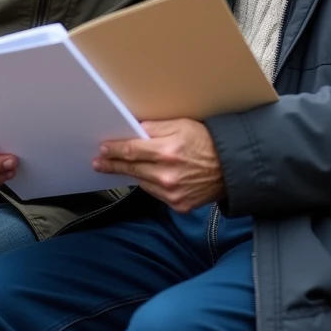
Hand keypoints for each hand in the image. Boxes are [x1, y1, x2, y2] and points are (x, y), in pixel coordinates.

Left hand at [94, 119, 223, 212]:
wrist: (231, 168)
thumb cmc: (207, 142)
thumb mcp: (182, 125)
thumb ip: (155, 127)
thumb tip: (134, 129)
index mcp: (168, 152)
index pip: (131, 151)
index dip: (114, 150)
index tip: (103, 149)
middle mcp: (168, 175)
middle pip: (132, 169)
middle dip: (113, 164)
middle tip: (99, 162)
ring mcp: (173, 193)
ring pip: (142, 182)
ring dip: (133, 175)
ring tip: (120, 168)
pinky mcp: (179, 205)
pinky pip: (156, 194)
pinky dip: (151, 184)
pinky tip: (151, 177)